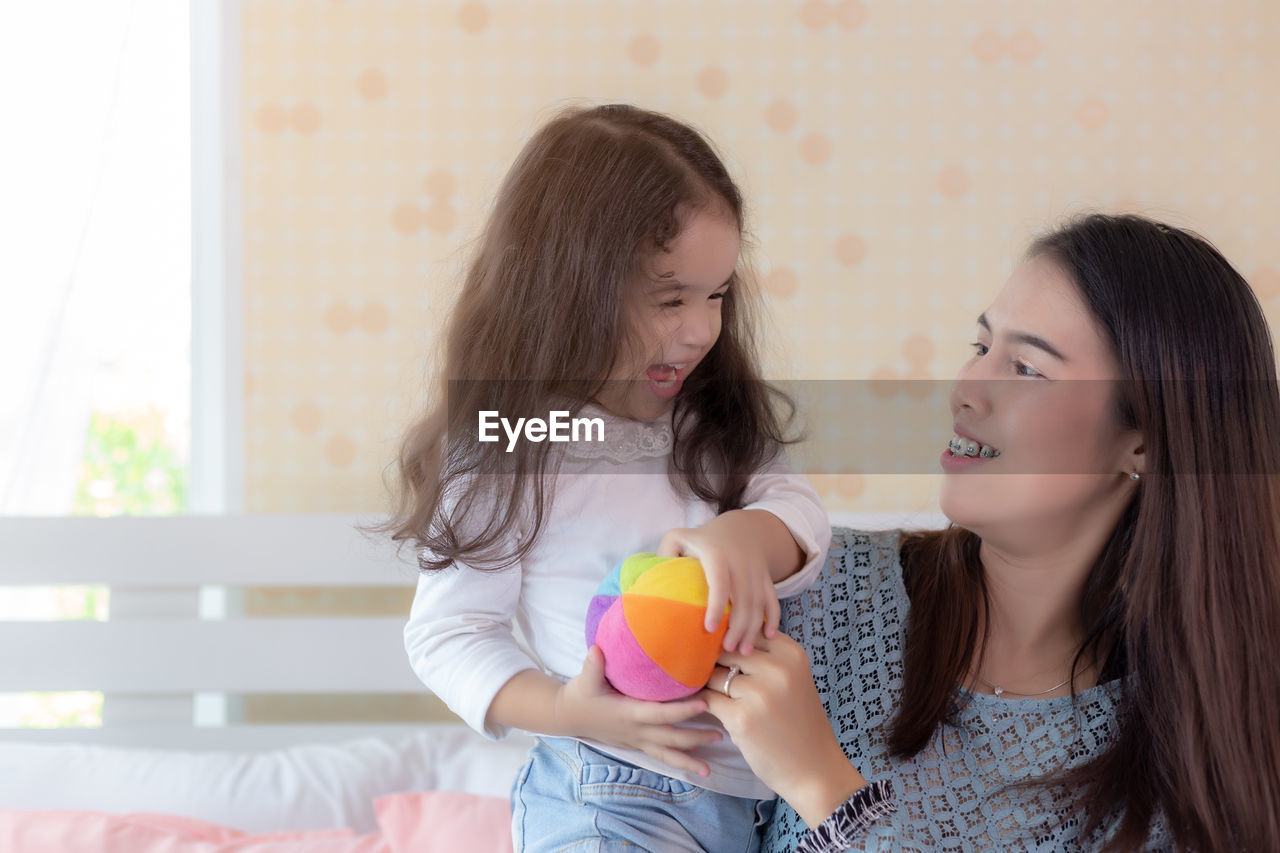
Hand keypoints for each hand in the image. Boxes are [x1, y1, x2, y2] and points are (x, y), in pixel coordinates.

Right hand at [553, 646, 720, 776]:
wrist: (566, 716)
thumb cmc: (579, 694)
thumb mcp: (584, 679)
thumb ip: (593, 665)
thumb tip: (597, 649)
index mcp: (628, 713)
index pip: (660, 713)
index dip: (682, 711)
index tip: (704, 704)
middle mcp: (635, 730)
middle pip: (671, 739)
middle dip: (696, 738)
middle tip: (720, 735)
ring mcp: (636, 740)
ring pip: (666, 754)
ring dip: (688, 760)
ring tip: (708, 768)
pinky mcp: (635, 744)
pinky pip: (659, 756)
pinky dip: (676, 762)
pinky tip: (692, 767)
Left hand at [659, 511, 784, 653]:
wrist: (742, 527)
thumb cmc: (702, 538)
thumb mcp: (679, 537)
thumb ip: (664, 555)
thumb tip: (647, 583)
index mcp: (717, 554)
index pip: (719, 583)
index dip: (716, 606)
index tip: (710, 629)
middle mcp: (740, 562)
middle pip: (743, 599)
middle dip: (738, 626)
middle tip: (727, 649)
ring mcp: (756, 570)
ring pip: (759, 603)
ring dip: (753, 628)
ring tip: (744, 651)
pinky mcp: (766, 577)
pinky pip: (773, 600)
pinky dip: (773, 618)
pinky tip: (769, 636)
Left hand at [700, 633, 866, 826]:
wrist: (814, 769)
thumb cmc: (799, 722)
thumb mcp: (793, 679)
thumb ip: (765, 656)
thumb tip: (721, 636)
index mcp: (791, 653)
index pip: (746, 631)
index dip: (733, 645)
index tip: (731, 661)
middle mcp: (777, 668)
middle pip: (727, 651)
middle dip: (717, 665)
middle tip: (717, 681)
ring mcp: (759, 693)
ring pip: (714, 674)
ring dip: (710, 686)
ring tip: (718, 698)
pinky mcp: (741, 718)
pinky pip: (708, 699)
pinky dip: (705, 704)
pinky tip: (712, 711)